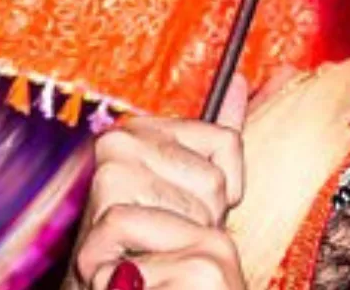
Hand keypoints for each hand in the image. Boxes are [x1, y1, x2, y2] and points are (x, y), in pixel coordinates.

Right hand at [72, 74, 267, 288]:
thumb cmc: (154, 238)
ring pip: (204, 200)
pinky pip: (182, 226)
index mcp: (140, 129)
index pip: (226, 143)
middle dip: (206, 213)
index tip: (188, 202)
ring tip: (160, 243)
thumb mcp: (191, 183)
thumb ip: (214, 133)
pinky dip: (176, 250)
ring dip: (191, 234)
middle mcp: (120, 142)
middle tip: (170, 228)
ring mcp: (112, 173)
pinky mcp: (110, 210)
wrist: (114, 285)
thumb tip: (239, 80)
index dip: (221, 187)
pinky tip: (149, 256)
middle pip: (215, 177)